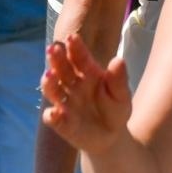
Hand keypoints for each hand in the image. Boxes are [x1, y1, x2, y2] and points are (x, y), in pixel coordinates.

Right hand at [40, 34, 131, 155]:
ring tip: (49, 75)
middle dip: (57, 59)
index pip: (80, 58)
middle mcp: (72, 85)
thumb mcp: (122, 94)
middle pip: (62, 70)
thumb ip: (119, 79)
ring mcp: (65, 103)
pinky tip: (55, 112)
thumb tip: (118, 60)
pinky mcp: (62, 123)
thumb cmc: (116, 108)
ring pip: (53, 90)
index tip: (73, 37)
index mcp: (88, 74)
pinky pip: (54, 118)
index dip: (76, 47)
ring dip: (49, 83)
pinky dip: (53, 115)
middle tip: (53, 48)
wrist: (112, 135)